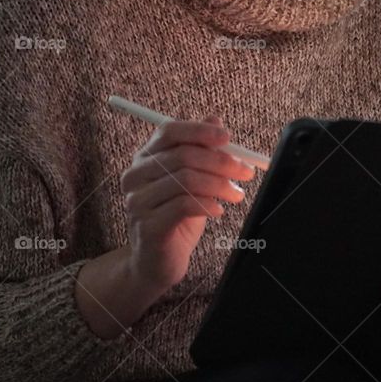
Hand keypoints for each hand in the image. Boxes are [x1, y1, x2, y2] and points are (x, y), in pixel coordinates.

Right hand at [119, 115, 257, 292]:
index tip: (228, 138)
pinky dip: (208, 204)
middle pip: (183, 155)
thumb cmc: (177, 216)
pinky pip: (183, 205)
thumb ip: (200, 150)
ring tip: (236, 194)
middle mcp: (135, 176)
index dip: (200, 131)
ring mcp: (138, 201)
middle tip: (246, 171)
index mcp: (145, 158)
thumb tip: (215, 120)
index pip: (169, 131)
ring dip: (220, 185)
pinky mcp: (148, 225)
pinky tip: (218, 209)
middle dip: (221, 161)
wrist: (156, 261)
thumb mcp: (193, 179)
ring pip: (186, 179)